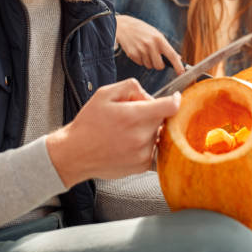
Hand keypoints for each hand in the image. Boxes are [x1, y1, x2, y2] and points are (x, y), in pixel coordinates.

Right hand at [46, 79, 180, 187]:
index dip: (175, 99)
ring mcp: (143, 153)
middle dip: (152, 113)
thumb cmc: (88, 124)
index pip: (170, 107)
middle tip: (132, 114)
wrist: (75, 153)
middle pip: (162, 119)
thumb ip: (131, 86)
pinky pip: (154, 149)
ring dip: (149, 129)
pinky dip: (146, 144)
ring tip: (127, 131)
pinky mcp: (142, 166)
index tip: (175, 97)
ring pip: (158, 134)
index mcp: (134, 116)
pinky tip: (129, 142)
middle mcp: (142, 136)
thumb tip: (148, 94)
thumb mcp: (104, 94)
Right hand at [116, 14, 184, 74]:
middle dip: (159, 64)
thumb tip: (177, 58)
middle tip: (156, 57)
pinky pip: (141, 64)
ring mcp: (141, 50)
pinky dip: (141, 60)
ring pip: (149, 66)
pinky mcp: (132, 54)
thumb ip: (166, 46)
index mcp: (159, 39)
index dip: (178, 65)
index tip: (181, 72)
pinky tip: (138, 50)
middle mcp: (150, 45)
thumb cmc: (142, 30)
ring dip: (149, 61)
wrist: (124, 26)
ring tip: (144, 50)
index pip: (171, 55)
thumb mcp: (156, 34)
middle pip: (159, 66)